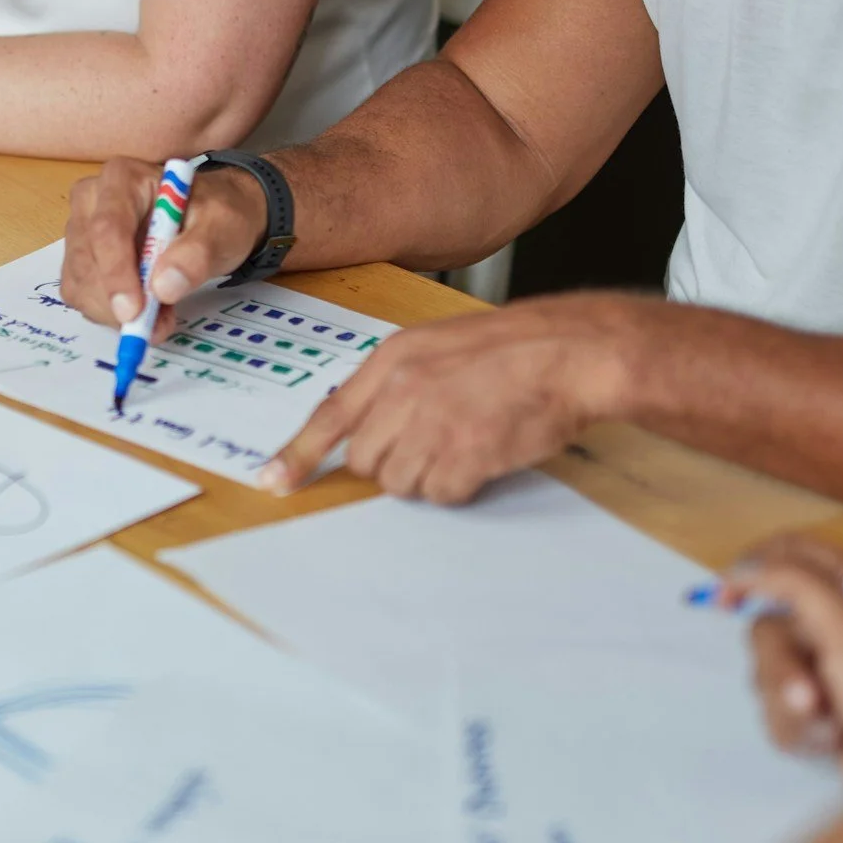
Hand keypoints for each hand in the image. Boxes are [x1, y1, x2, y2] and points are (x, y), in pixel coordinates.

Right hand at [61, 160, 268, 324]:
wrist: (210, 218)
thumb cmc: (214, 214)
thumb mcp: (221, 226)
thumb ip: (196, 253)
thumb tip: (164, 287)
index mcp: (123, 179)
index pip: (107, 227)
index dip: (116, 272)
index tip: (133, 311)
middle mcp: (91, 200)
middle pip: (86, 259)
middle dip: (115, 301)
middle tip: (155, 328)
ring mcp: (81, 230)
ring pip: (80, 283)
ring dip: (114, 312)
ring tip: (160, 314)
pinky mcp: (80, 259)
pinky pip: (81, 295)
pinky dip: (109, 313)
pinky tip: (144, 309)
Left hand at [259, 292, 643, 502]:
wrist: (570, 353)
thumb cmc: (512, 349)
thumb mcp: (438, 347)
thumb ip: (397, 382)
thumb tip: (370, 426)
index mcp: (393, 360)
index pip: (329, 416)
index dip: (297, 455)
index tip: (272, 482)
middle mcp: (403, 392)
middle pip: (363, 460)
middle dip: (390, 463)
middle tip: (433, 444)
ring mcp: (432, 425)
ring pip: (398, 482)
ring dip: (426, 477)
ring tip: (464, 445)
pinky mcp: (464, 455)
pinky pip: (440, 495)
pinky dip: (458, 487)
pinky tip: (483, 457)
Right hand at [726, 536, 842, 801]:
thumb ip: (792, 582)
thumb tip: (741, 568)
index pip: (794, 552)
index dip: (755, 565)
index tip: (727, 596)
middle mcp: (841, 627)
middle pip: (769, 624)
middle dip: (781, 665)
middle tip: (808, 693)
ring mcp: (831, 674)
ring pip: (767, 673)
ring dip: (792, 704)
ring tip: (831, 727)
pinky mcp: (822, 716)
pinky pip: (777, 712)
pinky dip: (800, 730)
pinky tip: (834, 743)